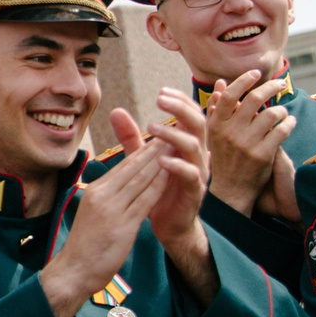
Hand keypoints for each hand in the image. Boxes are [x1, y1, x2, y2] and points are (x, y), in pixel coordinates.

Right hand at [35, 123, 167, 316]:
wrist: (74, 270)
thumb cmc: (85, 245)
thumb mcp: (93, 212)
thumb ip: (107, 197)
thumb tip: (120, 185)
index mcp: (95, 190)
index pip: (123, 165)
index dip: (143, 150)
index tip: (158, 138)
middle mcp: (103, 195)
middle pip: (133, 167)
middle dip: (154, 149)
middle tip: (171, 133)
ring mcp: (113, 209)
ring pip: (140, 180)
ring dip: (160, 161)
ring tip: (175, 146)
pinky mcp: (123, 225)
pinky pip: (144, 200)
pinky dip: (158, 185)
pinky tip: (170, 174)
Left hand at [141, 91, 212, 252]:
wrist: (169, 225)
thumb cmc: (158, 189)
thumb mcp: (142, 160)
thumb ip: (131, 137)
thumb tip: (116, 111)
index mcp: (188, 143)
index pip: (191, 114)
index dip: (180, 100)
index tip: (162, 91)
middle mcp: (197, 155)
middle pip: (198, 123)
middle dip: (181, 109)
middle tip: (161, 99)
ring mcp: (198, 173)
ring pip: (194, 146)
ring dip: (174, 135)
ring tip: (153, 128)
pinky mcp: (194, 192)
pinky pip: (191, 175)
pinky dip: (177, 165)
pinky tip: (161, 160)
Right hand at [205, 70, 298, 219]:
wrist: (230, 191)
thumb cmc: (223, 159)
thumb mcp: (214, 134)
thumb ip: (218, 108)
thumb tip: (222, 83)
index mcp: (216, 125)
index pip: (230, 94)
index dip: (245, 80)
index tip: (256, 73)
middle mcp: (231, 132)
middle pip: (254, 99)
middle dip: (271, 87)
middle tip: (280, 84)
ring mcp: (247, 144)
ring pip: (271, 114)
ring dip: (282, 109)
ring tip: (284, 112)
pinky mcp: (263, 155)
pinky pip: (281, 131)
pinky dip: (289, 123)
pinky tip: (290, 122)